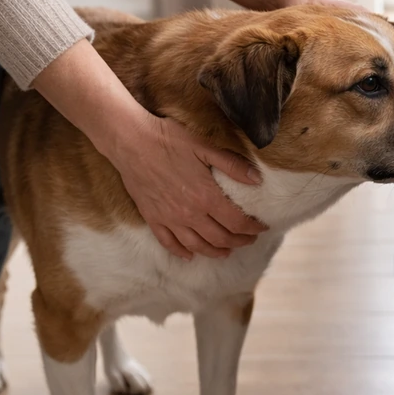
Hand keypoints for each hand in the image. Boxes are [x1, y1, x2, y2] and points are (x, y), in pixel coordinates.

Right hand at [112, 114, 267, 259]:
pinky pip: (169, 243)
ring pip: (198, 246)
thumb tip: (257, 179)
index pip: (237, 222)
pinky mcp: (153, 218)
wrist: (131, 141)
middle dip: (240, 241)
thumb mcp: (205, 146)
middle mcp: (190, 214)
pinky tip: (190, 255)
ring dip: (216, 252)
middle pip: (221, 238)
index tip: (262, 227)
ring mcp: (170, 219)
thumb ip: (233, 165)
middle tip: (249, 239)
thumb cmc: (169, 139)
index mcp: (206, 196)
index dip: (253, 228)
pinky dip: (181, 252)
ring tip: (227, 251)